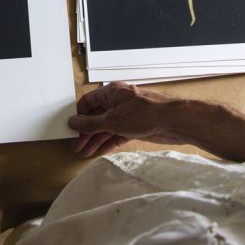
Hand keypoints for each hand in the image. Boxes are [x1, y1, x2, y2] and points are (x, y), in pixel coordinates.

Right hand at [68, 82, 190, 158]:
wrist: (173, 122)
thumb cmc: (148, 113)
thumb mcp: (112, 120)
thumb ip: (91, 123)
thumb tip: (75, 122)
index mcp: (112, 92)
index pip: (88, 102)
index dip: (79, 115)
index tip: (71, 128)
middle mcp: (119, 102)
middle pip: (96, 117)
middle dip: (86, 132)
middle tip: (76, 145)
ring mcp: (127, 115)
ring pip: (106, 128)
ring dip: (95, 140)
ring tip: (84, 152)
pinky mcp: (135, 127)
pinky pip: (116, 135)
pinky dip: (107, 143)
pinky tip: (98, 151)